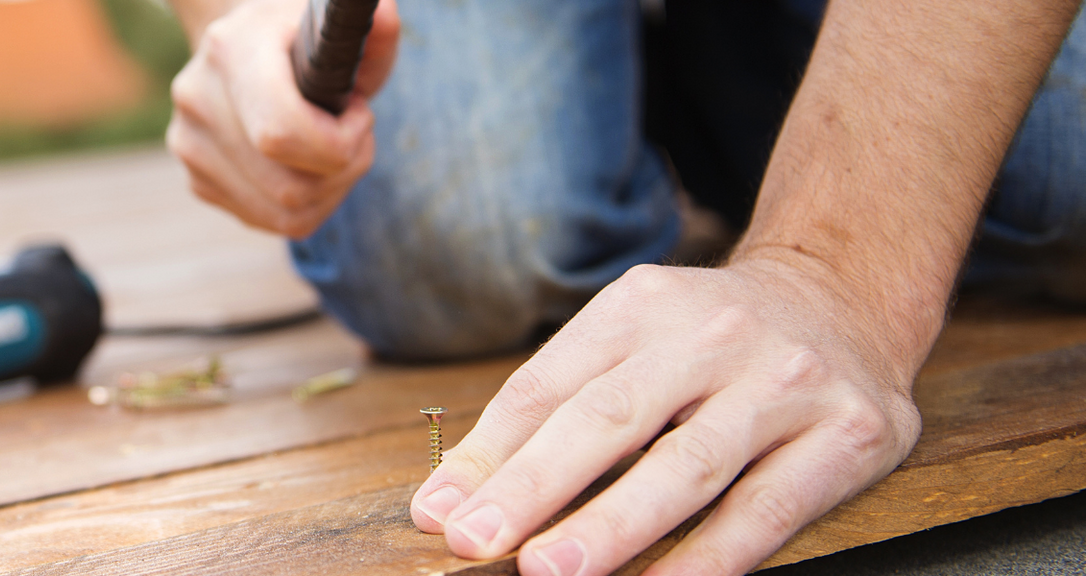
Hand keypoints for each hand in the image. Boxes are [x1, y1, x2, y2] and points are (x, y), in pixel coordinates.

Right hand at [165, 0, 398, 238]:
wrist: (244, 48)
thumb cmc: (301, 39)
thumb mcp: (340, 25)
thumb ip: (371, 28)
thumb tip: (386, 18)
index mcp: (231, 50)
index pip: (280, 133)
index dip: (337, 142)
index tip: (360, 114)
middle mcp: (198, 99)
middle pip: (289, 187)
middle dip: (344, 169)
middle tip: (356, 135)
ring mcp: (190, 145)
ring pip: (285, 213)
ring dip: (331, 190)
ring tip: (336, 148)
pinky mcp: (198, 180)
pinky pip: (272, 221)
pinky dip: (308, 204)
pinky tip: (310, 165)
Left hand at [410, 257, 926, 575]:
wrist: (846, 298)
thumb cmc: (707, 343)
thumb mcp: (626, 344)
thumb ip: (541, 417)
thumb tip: (445, 504)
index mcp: (640, 306)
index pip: (548, 386)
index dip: (490, 456)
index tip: (441, 516)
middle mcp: (711, 335)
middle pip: (609, 418)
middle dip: (537, 487)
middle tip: (478, 540)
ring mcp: (783, 382)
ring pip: (687, 466)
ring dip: (614, 526)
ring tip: (553, 571)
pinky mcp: (847, 433)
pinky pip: (766, 510)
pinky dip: (709, 558)